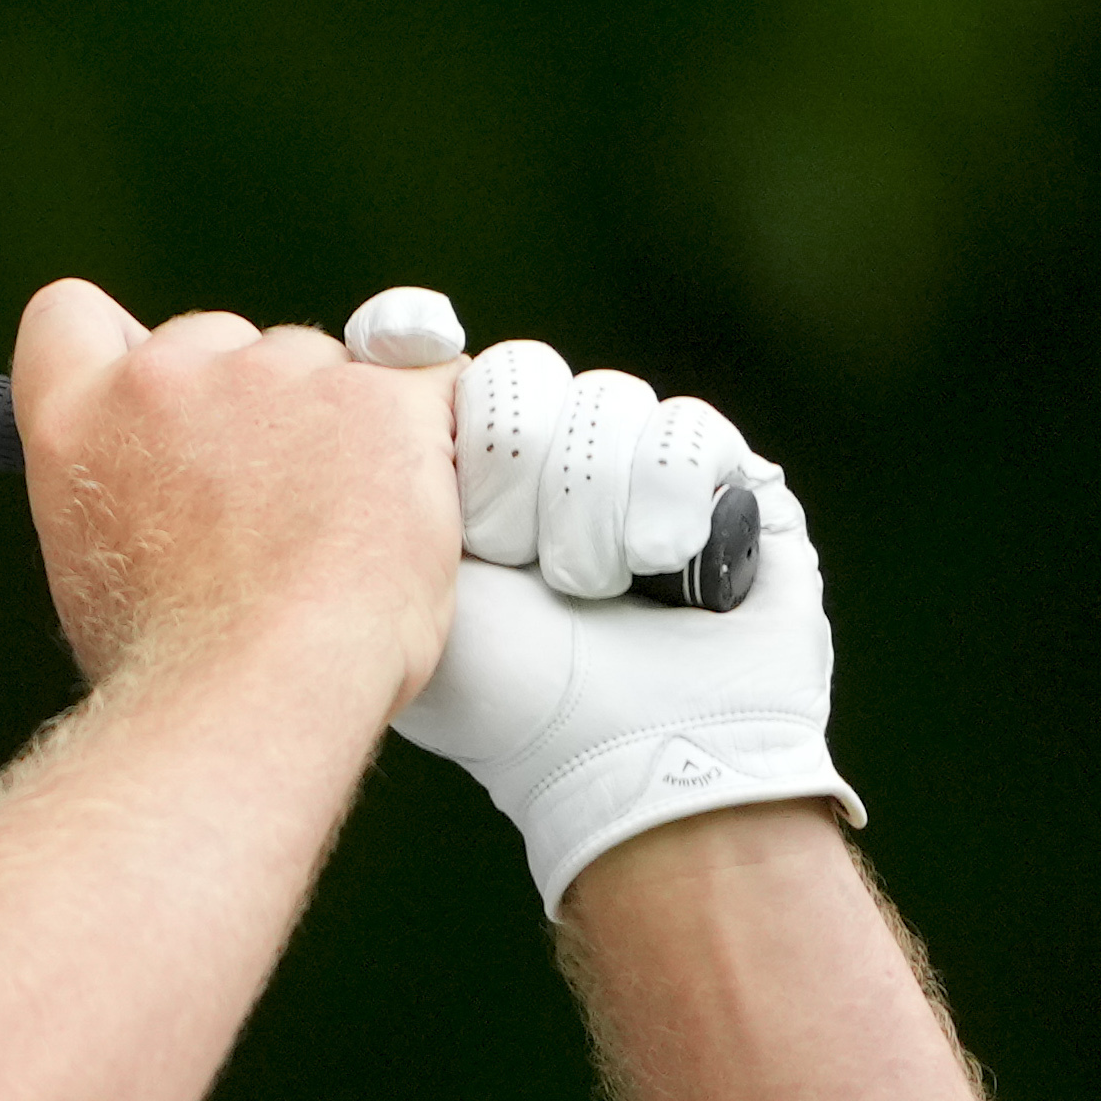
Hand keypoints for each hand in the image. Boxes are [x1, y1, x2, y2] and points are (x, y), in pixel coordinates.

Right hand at [14, 280, 458, 719]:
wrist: (256, 695)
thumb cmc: (176, 668)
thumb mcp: (99, 568)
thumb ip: (124, 489)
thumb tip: (165, 486)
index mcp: (76, 421)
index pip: (69, 315)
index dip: (115, 346)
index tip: (158, 392)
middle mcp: (163, 378)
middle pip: (216, 340)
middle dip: (249, 403)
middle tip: (274, 507)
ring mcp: (275, 375)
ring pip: (323, 365)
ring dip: (341, 426)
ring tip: (340, 538)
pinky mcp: (379, 395)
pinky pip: (429, 384)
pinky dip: (431, 438)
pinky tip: (412, 514)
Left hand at [358, 307, 863, 913]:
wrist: (631, 754)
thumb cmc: (508, 697)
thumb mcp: (410, 585)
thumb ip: (375, 482)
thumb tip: (374, 346)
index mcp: (464, 479)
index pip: (448, 369)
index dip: (437, 381)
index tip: (422, 387)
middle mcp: (551, 460)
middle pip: (524, 375)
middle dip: (518, 478)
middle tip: (524, 567)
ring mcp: (639, 462)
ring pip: (606, 401)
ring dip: (593, 515)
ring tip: (596, 590)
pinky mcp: (727, 475)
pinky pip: (685, 429)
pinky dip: (668, 509)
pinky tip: (664, 576)